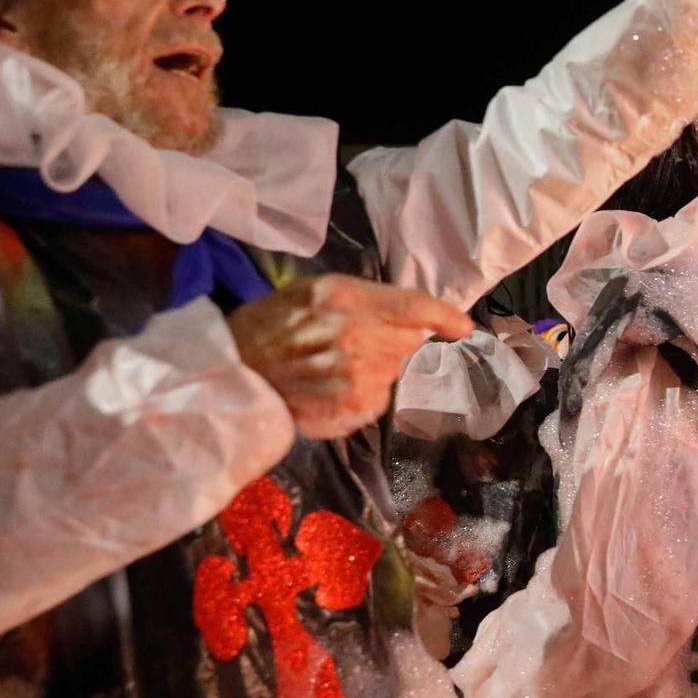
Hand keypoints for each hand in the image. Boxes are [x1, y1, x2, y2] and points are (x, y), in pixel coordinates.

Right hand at [229, 275, 471, 439]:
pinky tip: (334, 387)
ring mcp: (360, 374)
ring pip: (395, 369)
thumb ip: (361, 298)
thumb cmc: (268, 326)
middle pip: (411, 340)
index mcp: (346, 298)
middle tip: (364, 342)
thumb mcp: (310, 292)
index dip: (445, 316)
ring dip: (379, 367)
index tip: (464, 326)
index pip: (414, 306)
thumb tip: (409, 313)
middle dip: (398, 340)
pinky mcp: (356, 406)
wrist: (233, 372)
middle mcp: (359, 335)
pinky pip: (380, 397)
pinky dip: (366, 393)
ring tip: (338, 366)